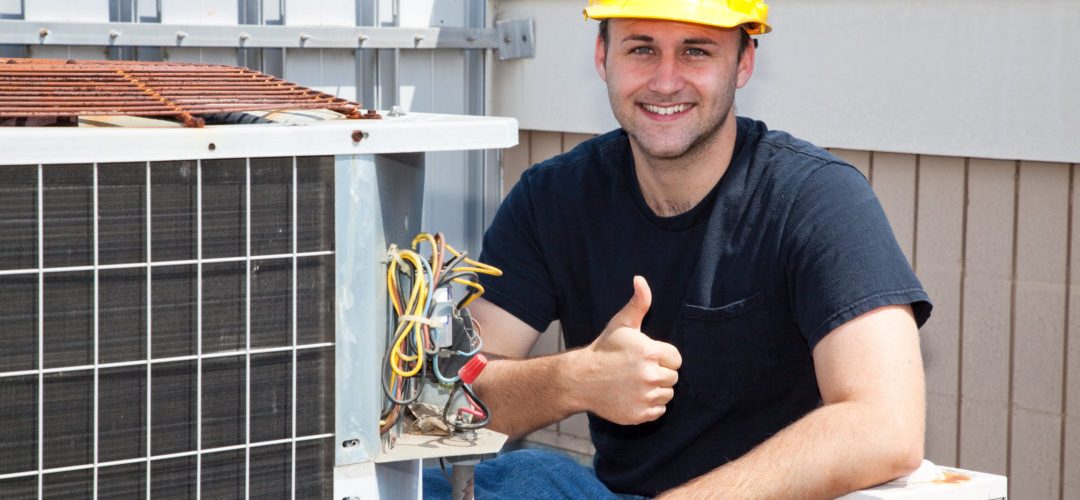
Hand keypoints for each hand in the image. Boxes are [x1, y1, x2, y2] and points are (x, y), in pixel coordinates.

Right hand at [573, 276, 682, 424]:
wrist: (580, 379)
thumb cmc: (604, 350)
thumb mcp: (621, 324)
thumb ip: (638, 303)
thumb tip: (641, 280)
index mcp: (650, 352)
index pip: (676, 359)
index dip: (663, 357)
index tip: (645, 357)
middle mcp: (649, 375)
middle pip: (673, 377)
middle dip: (659, 373)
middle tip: (638, 370)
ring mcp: (645, 397)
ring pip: (667, 395)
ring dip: (655, 390)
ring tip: (635, 383)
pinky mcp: (640, 414)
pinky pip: (659, 411)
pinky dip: (649, 406)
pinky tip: (633, 396)